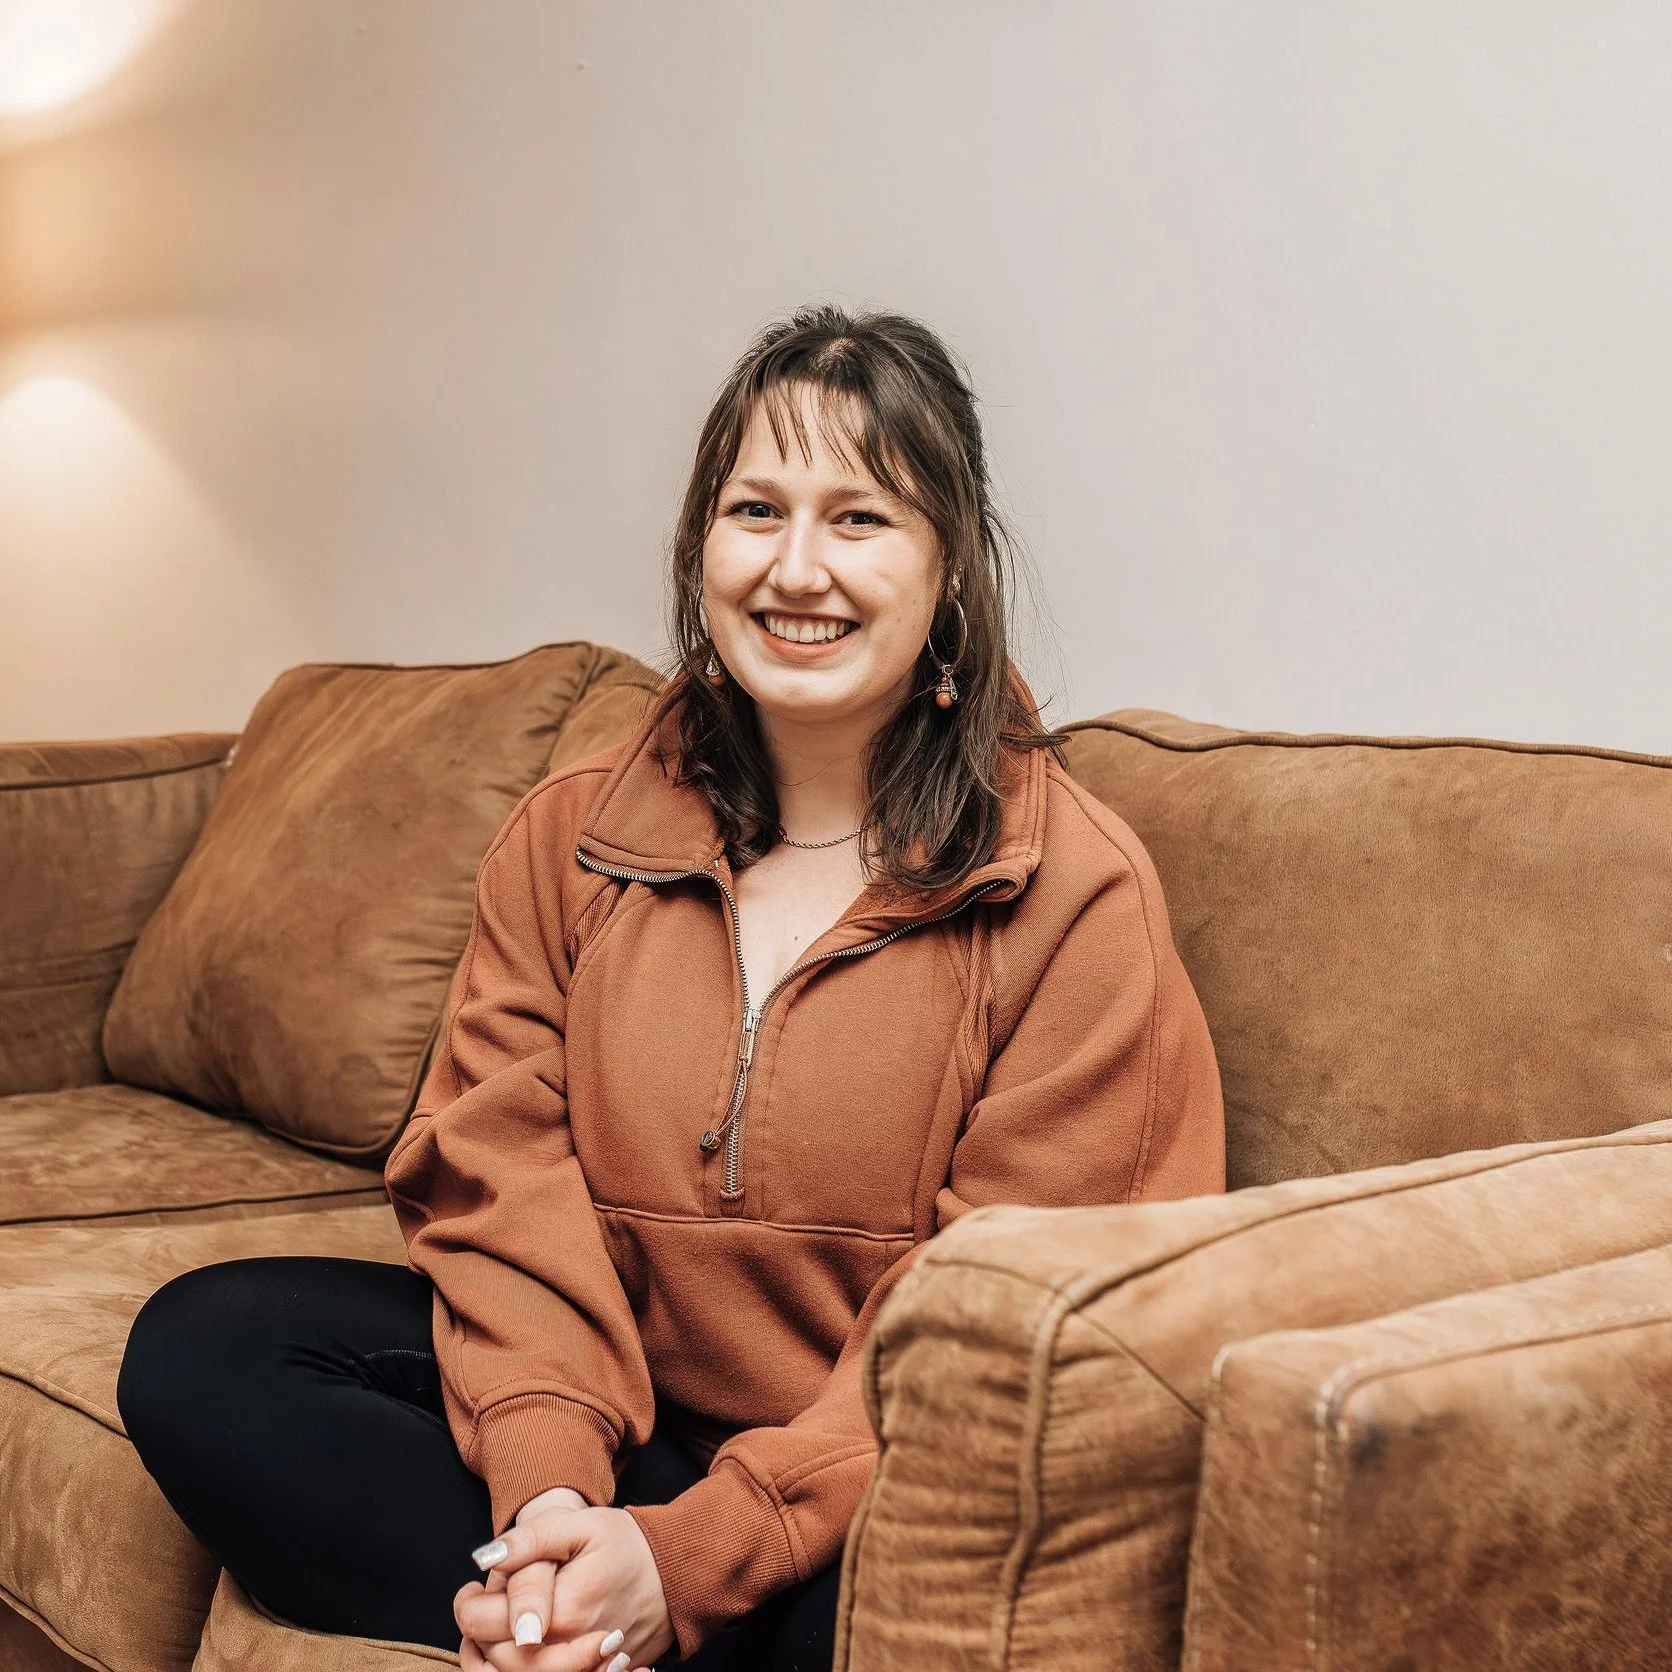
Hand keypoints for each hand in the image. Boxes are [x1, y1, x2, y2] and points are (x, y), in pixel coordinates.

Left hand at [455, 1497, 673, 1670]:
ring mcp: (585, 1671)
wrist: (678, 1573)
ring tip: (491, 1632)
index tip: (470, 1589)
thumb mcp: (579, 1526)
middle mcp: (570, 1652)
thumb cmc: (628, 1545)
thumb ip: (529, 1541)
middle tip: (478, 1607)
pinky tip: (519, 1654)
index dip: (467, 1605)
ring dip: (493, 1661)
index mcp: (561, 1613)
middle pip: (496, 1660)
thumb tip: (483, 1560)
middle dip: (477, 1634)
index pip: (485, 1624)